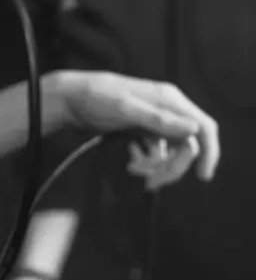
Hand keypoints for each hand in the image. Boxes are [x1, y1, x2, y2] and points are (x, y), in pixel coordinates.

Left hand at [55, 71, 219, 181]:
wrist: (70, 98)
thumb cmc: (96, 98)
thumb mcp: (126, 109)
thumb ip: (159, 119)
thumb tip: (193, 129)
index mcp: (169, 99)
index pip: (203, 126)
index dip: (209, 152)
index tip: (202, 176)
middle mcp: (166, 108)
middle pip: (187, 144)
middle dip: (173, 165)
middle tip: (152, 181)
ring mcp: (154, 118)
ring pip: (170, 150)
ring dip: (158, 165)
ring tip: (135, 169)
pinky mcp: (142, 127)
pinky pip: (156, 150)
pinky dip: (147, 159)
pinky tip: (131, 159)